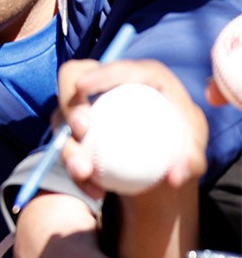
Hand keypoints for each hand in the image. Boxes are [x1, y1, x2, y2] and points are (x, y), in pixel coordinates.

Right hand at [57, 58, 208, 193]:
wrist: (163, 158)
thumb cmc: (182, 144)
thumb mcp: (194, 151)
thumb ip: (191, 161)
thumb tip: (174, 175)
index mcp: (140, 76)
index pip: (117, 68)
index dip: (98, 74)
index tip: (84, 88)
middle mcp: (106, 85)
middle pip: (73, 79)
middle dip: (70, 101)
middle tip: (80, 129)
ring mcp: (86, 105)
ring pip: (63, 117)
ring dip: (69, 146)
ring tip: (84, 172)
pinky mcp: (74, 127)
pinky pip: (65, 144)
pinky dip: (77, 167)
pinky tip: (93, 189)